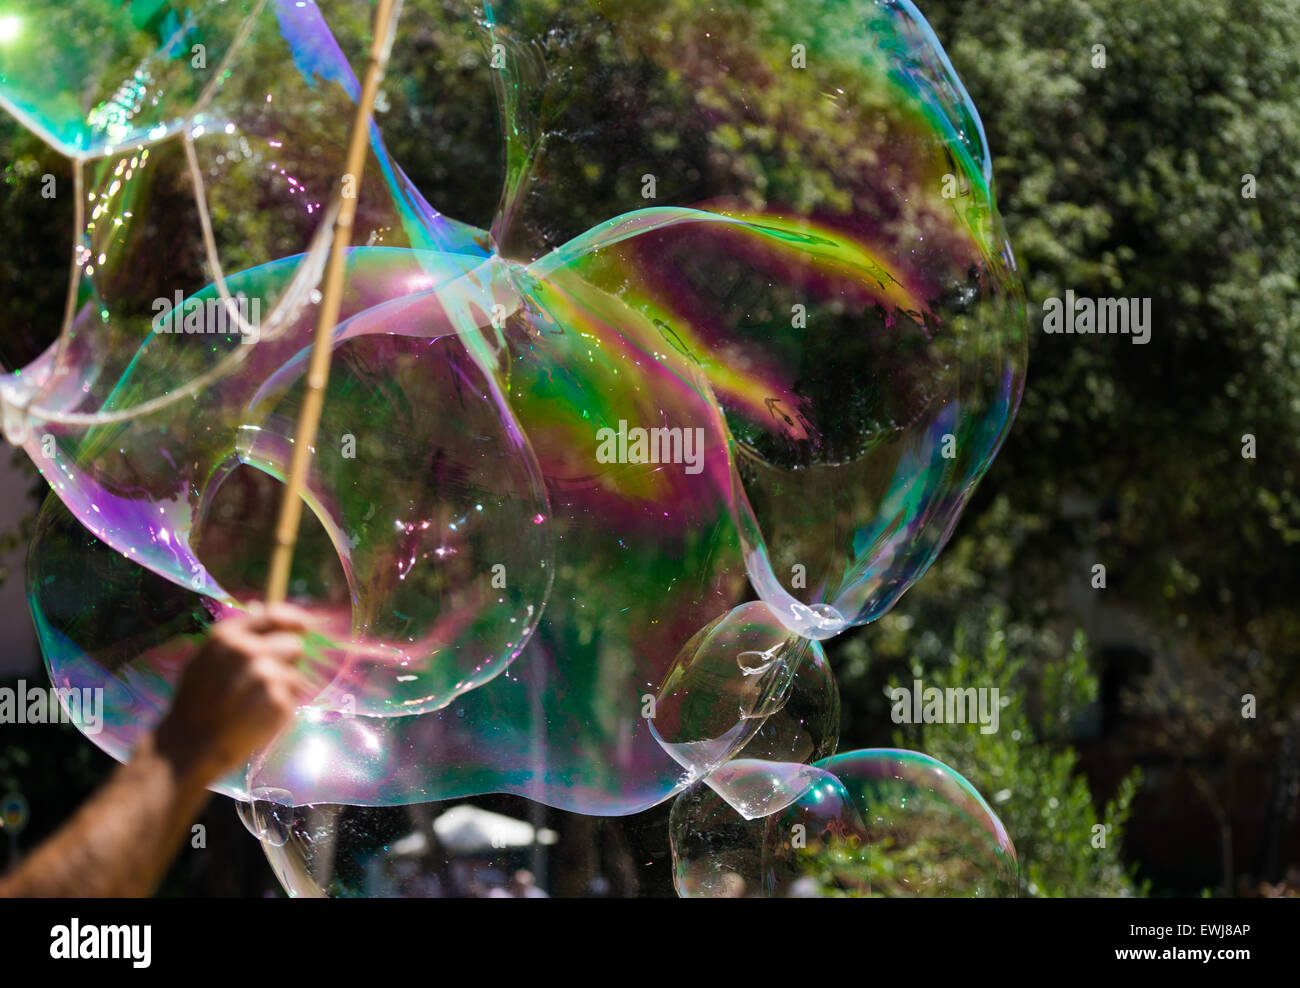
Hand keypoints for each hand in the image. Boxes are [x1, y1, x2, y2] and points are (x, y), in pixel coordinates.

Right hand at [155, 603, 316, 786]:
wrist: (188, 747)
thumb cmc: (195, 704)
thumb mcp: (204, 660)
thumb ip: (235, 637)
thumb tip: (262, 608)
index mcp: (227, 636)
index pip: (274, 616)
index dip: (294, 621)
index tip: (305, 627)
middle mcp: (248, 651)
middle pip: (294, 646)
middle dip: (286, 663)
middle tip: (263, 684)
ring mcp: (264, 675)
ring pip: (295, 675)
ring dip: (283, 689)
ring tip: (255, 705)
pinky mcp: (277, 701)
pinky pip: (293, 699)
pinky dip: (281, 709)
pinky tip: (257, 719)